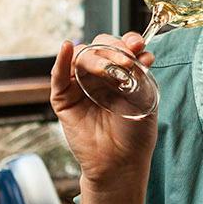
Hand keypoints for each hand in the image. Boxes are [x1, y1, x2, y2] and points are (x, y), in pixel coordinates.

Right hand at [50, 34, 156, 189]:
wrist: (122, 162)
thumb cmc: (135, 132)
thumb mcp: (144, 97)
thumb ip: (140, 72)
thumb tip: (143, 51)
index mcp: (119, 72)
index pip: (119, 46)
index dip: (127, 41)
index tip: (138, 45)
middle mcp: (98, 76)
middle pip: (98, 46)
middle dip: (112, 49)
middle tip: (126, 63)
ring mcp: (80, 85)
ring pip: (80, 58)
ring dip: (95, 57)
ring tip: (110, 69)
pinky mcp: (63, 99)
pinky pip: (58, 75)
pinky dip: (61, 59)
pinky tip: (66, 48)